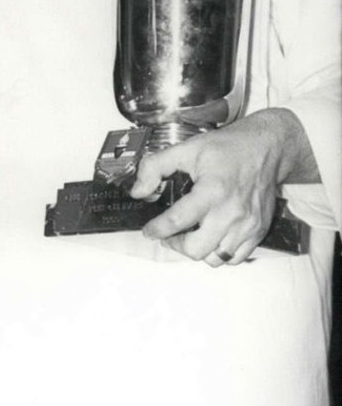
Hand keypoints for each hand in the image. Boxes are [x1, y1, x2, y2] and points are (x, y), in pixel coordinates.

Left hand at [129, 109, 312, 267]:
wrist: (267, 147)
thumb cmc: (229, 148)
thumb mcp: (186, 149)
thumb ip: (155, 167)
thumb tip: (138, 191)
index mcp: (212, 190)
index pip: (177, 221)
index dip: (157, 229)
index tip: (149, 230)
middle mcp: (232, 212)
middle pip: (196, 249)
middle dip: (175, 244)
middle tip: (168, 234)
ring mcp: (248, 225)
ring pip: (215, 258)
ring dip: (198, 250)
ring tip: (189, 235)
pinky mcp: (259, 231)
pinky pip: (235, 257)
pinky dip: (219, 253)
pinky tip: (211, 237)